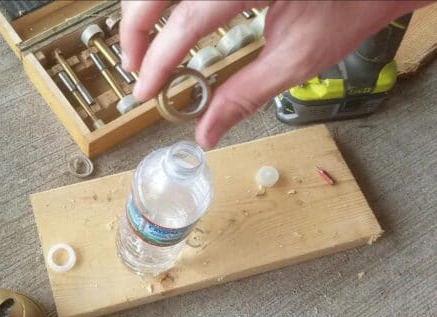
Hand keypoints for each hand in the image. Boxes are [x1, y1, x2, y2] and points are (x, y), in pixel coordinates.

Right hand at [120, 1, 429, 147]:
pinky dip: (167, 3)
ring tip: (146, 49)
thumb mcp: (298, 58)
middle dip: (135, 29)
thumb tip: (207, 132)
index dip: (157, 60)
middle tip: (135, 68)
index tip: (144, 91)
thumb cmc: (353, 6)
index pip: (187, 22)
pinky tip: (168, 22)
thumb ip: (244, 94)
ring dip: (144, 11)